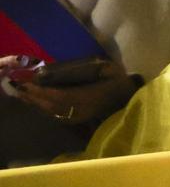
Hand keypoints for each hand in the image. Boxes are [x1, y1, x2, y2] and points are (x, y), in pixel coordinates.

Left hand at [13, 62, 139, 125]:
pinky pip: (58, 115)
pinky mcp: (79, 119)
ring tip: (24, 95)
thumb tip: (65, 66)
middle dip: (34, 97)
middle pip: (52, 105)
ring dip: (37, 104)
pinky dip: (45, 110)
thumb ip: (93, 67)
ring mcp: (80, 116)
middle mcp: (82, 108)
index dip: (42, 91)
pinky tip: (38, 104)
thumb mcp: (109, 69)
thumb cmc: (121, 82)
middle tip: (19, 88)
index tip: (27, 83)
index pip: (60, 95)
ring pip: (53, 112)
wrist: (132, 98)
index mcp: (90, 96)